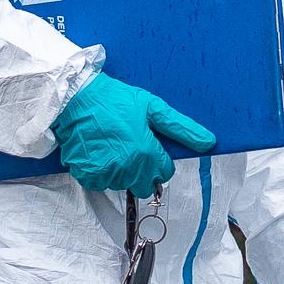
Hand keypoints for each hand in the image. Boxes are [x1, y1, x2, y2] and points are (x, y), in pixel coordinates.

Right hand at [54, 73, 214, 194]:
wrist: (75, 98)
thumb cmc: (114, 99)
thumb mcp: (152, 107)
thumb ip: (181, 128)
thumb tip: (209, 142)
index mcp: (146, 153)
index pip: (165, 174)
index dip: (159, 160)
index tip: (148, 146)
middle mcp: (127, 168)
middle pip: (145, 186)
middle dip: (143, 172)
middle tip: (131, 148)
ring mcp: (105, 173)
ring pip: (122, 184)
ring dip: (121, 172)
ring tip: (112, 146)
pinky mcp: (87, 175)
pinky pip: (100, 183)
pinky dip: (100, 172)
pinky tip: (98, 151)